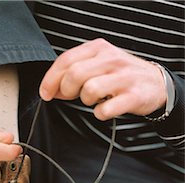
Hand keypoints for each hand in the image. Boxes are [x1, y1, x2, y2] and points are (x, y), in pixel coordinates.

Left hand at [39, 38, 166, 120]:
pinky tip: (105, 109)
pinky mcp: (132, 97)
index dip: (51, 79)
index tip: (45, 93)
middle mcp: (111, 60)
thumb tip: (51, 90)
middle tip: (71, 97)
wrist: (156, 84)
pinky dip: (100, 113)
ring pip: (89, 90)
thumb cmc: (121, 75)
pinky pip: (105, 109)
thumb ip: (74, 73)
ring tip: (94, 100)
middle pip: (75, 74)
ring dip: (85, 100)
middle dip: (66, 90)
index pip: (66, 60)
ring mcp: (123, 78)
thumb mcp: (98, 65)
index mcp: (99, 49)